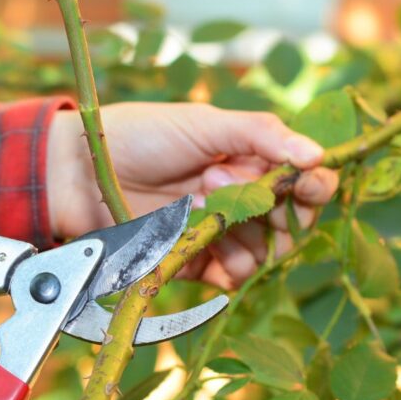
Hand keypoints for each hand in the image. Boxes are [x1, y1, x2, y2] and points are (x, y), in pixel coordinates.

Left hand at [47, 102, 338, 287]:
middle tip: (221, 179)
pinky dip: (227, 264)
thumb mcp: (206, 123)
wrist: (82, 171)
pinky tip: (202, 238)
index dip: (314, 186)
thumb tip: (318, 155)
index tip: (309, 183)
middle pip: (290, 224)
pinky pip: (231, 276)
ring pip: (264, 253)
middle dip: (273, 208)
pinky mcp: (195, 261)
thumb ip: (262, 134)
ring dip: (242, 230)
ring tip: (198, 199)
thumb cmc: (142, 135)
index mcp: (250, 161)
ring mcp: (219, 233)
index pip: (304, 183)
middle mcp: (241, 199)